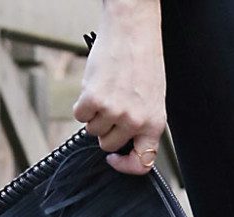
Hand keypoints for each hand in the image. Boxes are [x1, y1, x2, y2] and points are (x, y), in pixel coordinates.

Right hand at [72, 0, 165, 174]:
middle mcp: (135, 122)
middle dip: (105, 131)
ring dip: (94, 116)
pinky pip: (80, 116)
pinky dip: (82, 105)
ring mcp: (114, 111)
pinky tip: (93, 89)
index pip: (142, 163)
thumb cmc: (143, 63)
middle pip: (108, 144)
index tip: (115, 159)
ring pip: (93, 130)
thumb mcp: (152, 101)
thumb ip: (141, 124)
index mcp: (154, 124)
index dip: (126, 166)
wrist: (132, 32)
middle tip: (109, 109)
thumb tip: (123, 144)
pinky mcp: (94, 99)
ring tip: (104, 94)